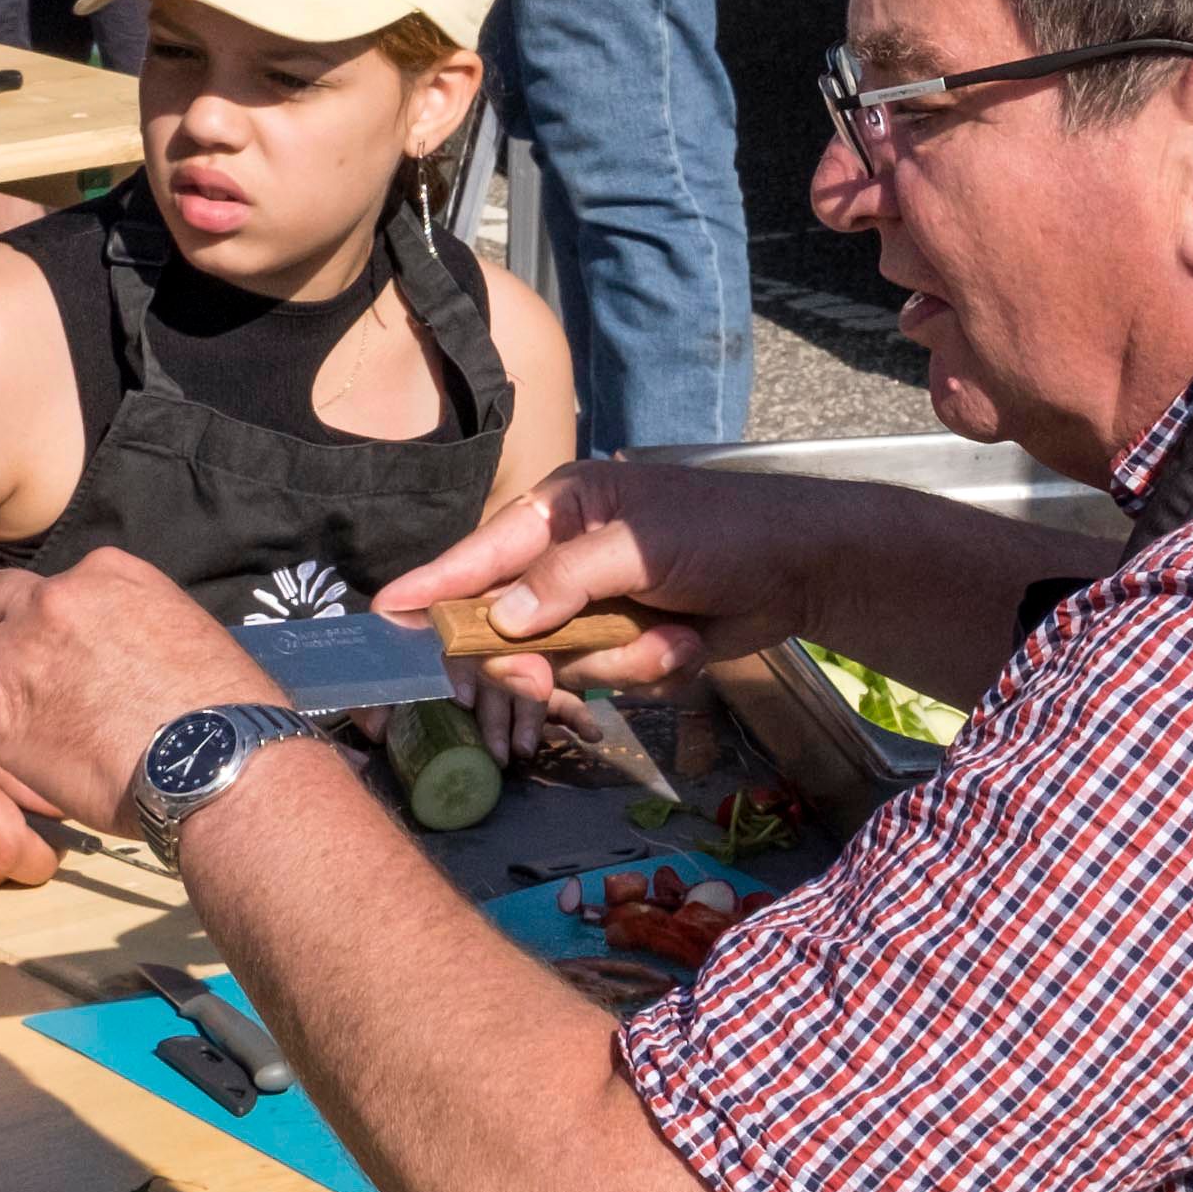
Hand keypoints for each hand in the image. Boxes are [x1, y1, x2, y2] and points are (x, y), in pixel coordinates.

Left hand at [0, 554, 266, 842]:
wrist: (216, 761)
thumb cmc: (223, 716)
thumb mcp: (187, 636)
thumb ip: (139, 628)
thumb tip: (128, 657)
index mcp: (109, 574)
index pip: (54, 585)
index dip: (51, 623)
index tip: (63, 655)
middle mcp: (58, 597)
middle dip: (2, 632)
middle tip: (18, 675)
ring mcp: (23, 647)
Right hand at [377, 461, 806, 706]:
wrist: (807, 569)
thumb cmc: (724, 532)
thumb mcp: (641, 547)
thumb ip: (566, 581)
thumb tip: (500, 620)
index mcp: (562, 509)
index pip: (481, 553)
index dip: (433, 587)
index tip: (384, 616)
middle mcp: (569, 556)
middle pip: (511, 621)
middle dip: (536, 654)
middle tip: (540, 682)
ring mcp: (600, 602)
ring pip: (562, 658)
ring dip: (616, 657)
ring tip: (671, 634)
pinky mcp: (631, 640)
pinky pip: (609, 672)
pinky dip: (650, 664)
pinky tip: (689, 642)